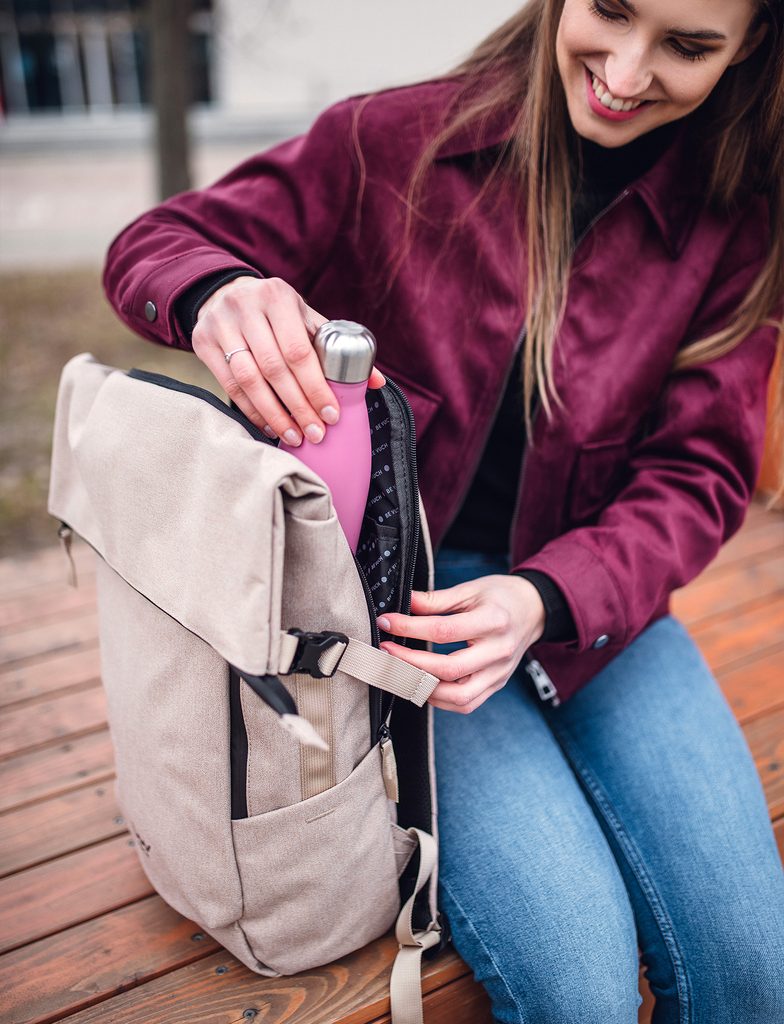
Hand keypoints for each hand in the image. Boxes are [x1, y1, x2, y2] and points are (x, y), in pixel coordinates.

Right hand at [191, 276, 385, 444]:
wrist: (224, 294)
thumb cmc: (275, 313)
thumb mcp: (304, 318)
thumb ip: (336, 346)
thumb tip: (377, 382)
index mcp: (278, 296)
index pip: (299, 351)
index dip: (316, 387)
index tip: (331, 414)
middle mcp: (246, 307)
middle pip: (274, 368)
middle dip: (298, 407)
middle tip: (316, 433)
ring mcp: (220, 324)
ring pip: (249, 380)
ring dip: (275, 414)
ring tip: (295, 436)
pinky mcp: (202, 342)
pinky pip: (229, 386)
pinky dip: (252, 411)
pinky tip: (270, 426)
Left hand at [378, 575, 545, 713]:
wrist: (534, 610)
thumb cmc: (502, 597)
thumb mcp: (470, 589)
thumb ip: (436, 600)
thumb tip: (404, 604)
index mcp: (493, 621)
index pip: (444, 631)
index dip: (410, 628)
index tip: (388, 623)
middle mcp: (499, 651)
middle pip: (449, 669)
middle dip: (410, 663)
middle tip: (387, 652)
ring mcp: (499, 672)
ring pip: (458, 697)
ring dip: (424, 688)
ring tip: (402, 672)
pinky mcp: (496, 684)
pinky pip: (467, 704)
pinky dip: (441, 700)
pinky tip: (424, 684)